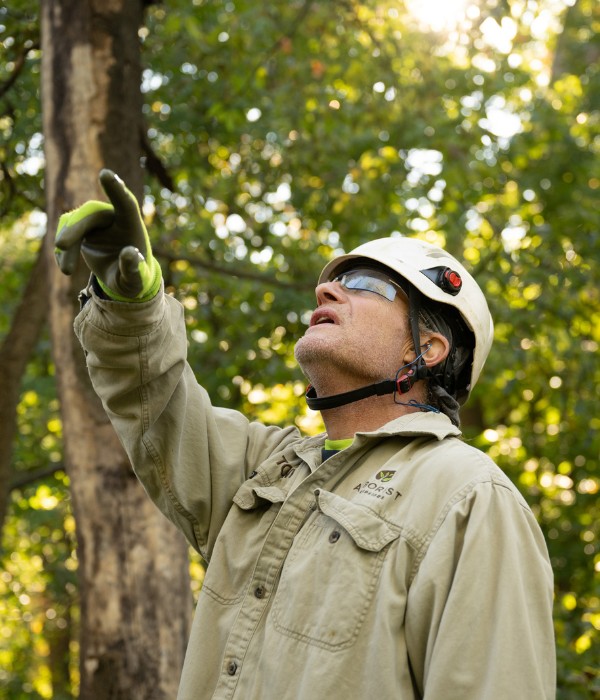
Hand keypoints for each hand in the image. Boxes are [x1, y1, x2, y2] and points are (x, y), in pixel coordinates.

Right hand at [54, 169, 161, 301]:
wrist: (124, 279)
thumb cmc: (135, 278)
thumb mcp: (136, 280)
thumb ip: (134, 268)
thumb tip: (131, 253)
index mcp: (132, 225)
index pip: (126, 203)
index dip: (116, 189)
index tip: (105, 174)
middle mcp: (113, 218)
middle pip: (91, 213)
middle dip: (75, 228)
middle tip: (61, 245)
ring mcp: (95, 222)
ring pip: (74, 223)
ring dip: (67, 246)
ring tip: (67, 270)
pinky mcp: (81, 229)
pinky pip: (65, 233)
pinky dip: (62, 251)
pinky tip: (65, 267)